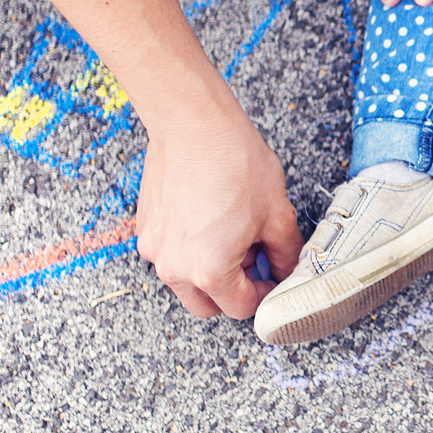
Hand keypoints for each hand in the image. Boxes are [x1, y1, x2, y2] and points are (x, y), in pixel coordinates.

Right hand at [135, 103, 302, 319]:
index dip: (264, 295)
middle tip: (255, 260)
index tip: (272, 278)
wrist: (194, 124)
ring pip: (186, 283)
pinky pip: (170, 255)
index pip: (241, 308)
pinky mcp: (145, 230)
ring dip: (211, 272)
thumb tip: (288, 271)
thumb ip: (286, 254)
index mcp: (210, 271)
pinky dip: (190, 250)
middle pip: (209, 305)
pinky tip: (210, 220)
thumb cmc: (235, 163)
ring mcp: (154, 249)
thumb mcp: (278, 214)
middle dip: (235, 291)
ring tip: (232, 234)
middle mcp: (175, 268)